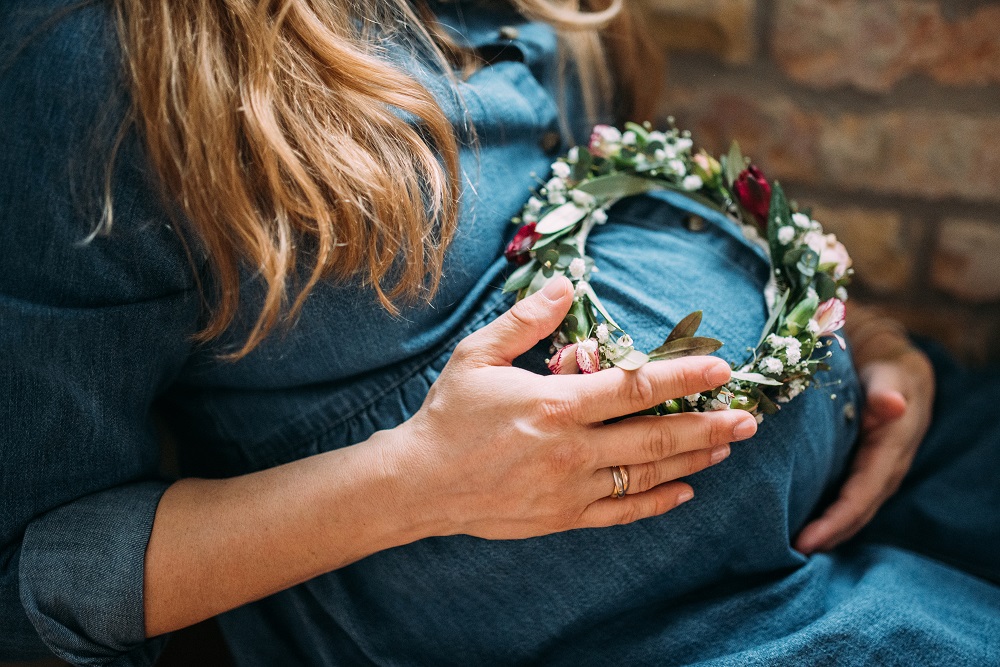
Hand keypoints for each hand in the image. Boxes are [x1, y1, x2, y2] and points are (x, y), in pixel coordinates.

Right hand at [389, 277, 758, 540]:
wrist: (418, 483)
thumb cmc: (449, 413)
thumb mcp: (478, 354)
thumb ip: (526, 319)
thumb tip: (567, 282)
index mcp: (554, 404)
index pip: (635, 387)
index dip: (683, 377)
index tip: (721, 368)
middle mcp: (571, 449)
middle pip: (655, 438)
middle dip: (708, 426)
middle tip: (748, 419)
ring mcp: (570, 488)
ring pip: (647, 476)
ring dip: (692, 460)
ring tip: (726, 446)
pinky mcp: (563, 516)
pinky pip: (623, 511)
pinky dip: (658, 502)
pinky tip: (684, 490)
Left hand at [796, 336, 933, 553]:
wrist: (897, 368)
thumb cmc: (887, 370)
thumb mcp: (889, 375)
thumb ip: (887, 391)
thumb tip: (892, 406)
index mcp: (891, 449)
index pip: (862, 494)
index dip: (836, 520)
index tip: (807, 540)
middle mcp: (887, 467)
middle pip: (858, 511)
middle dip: (829, 534)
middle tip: (794, 553)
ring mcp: (878, 470)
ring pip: (855, 509)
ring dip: (831, 530)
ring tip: (797, 547)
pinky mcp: (866, 467)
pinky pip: (851, 497)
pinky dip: (832, 515)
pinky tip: (808, 524)